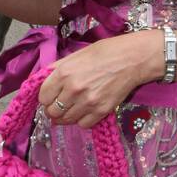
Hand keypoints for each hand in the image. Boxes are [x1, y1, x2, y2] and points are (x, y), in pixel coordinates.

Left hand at [38, 33, 163, 127]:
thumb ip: (59, 68)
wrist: (132, 59)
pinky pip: (83, 124)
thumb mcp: (77, 55)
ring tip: (71, 109)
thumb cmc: (105, 52)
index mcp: (64, 73)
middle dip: (53, 109)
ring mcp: (87, 102)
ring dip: (66, 116)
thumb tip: (44, 78)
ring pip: (66, 120)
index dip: (46, 98)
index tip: (50, 97)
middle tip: (59, 105)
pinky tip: (85, 111)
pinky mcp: (101, 111)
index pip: (43, 97)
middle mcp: (73, 90)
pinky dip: (82, 120)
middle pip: (52, 111)